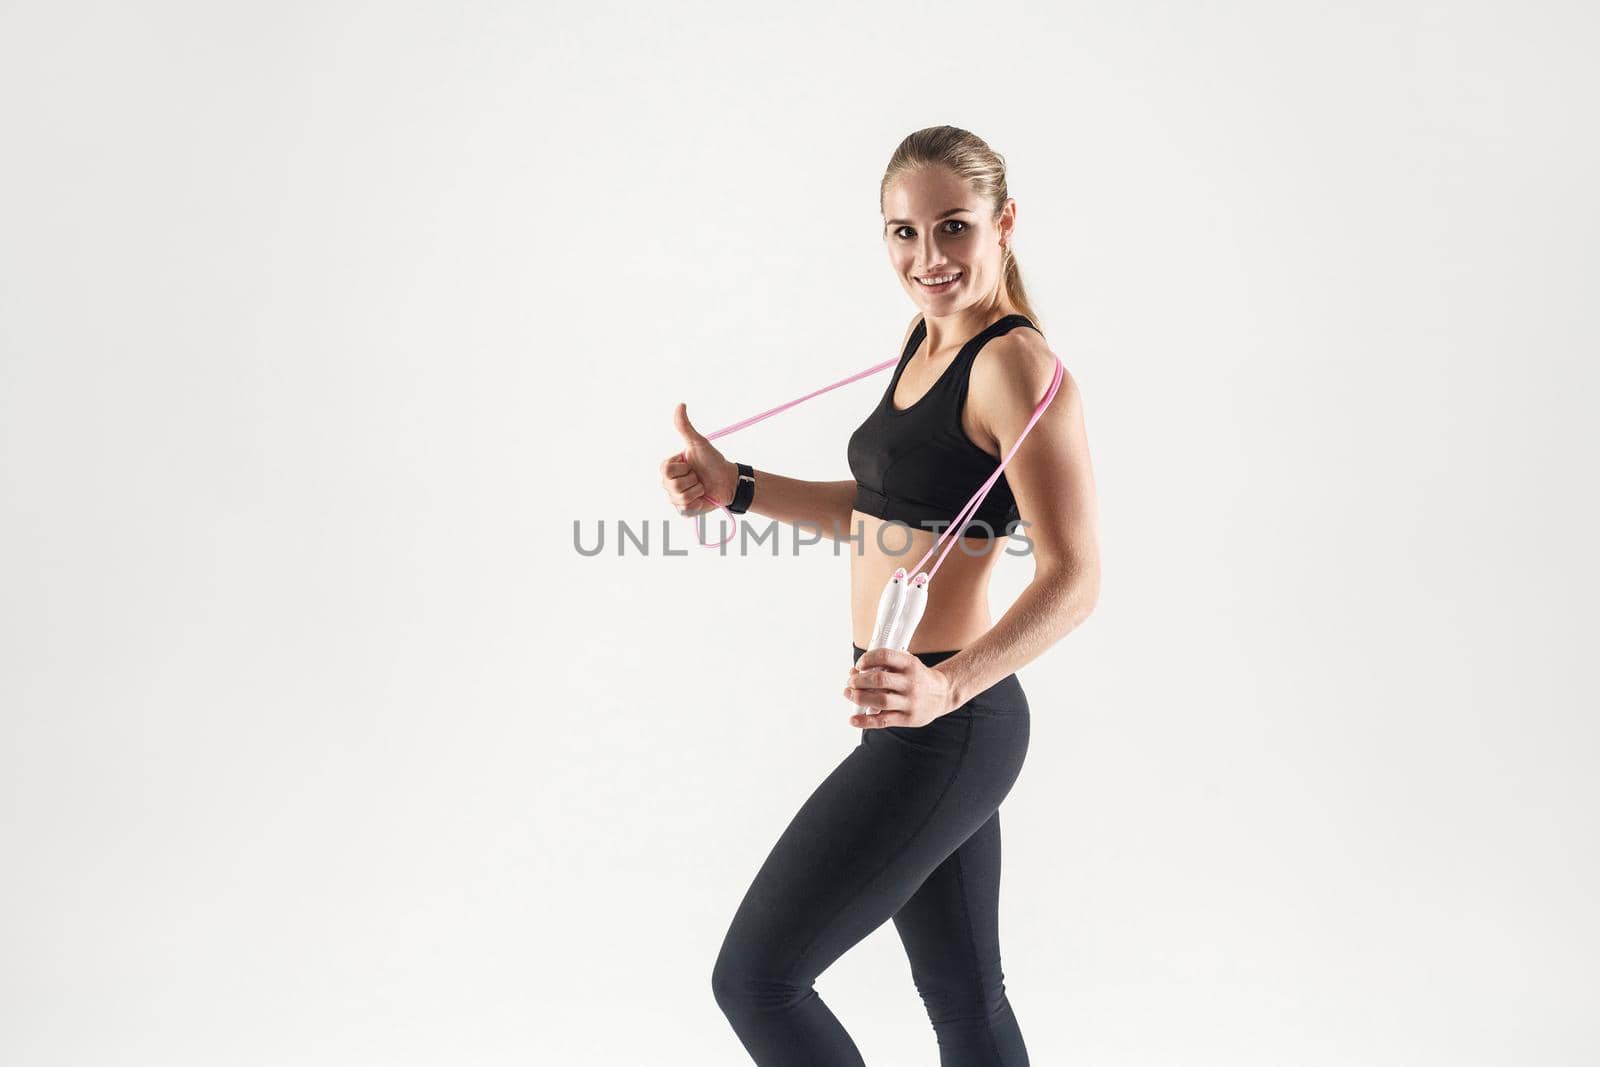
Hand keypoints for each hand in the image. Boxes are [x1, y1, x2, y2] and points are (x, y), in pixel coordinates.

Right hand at [659, 402, 736, 515]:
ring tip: (702, 486)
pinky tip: (702, 498)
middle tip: (699, 476)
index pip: (666, 471)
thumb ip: (685, 426)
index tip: (691, 464)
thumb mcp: (698, 443)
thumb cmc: (713, 461)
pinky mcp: (685, 510)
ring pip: (679, 498)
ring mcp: (676, 497)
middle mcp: (669, 483)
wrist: (728, 480)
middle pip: (672, 486)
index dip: (682, 468)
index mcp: (669, 468)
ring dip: (696, 491)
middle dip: (692, 480)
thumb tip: (680, 404)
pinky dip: (697, 503)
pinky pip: (685, 510)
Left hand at [843, 648, 957, 728]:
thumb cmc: (918, 678)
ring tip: (849, 694)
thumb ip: (884, 666)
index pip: (884, 656)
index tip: (859, 665)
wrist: (942, 694)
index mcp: (910, 664)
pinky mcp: (907, 718)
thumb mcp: (907, 665)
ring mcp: (910, 702)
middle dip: (859, 680)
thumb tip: (854, 672)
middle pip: (879, 680)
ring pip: (880, 700)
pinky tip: (853, 719)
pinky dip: (865, 721)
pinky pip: (883, 720)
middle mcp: (911, 682)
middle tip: (851, 682)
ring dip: (858, 697)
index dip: (867, 659)